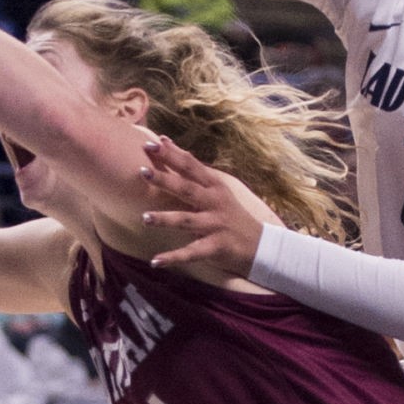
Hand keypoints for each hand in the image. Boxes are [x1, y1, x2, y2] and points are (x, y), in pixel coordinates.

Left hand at [139, 136, 280, 274]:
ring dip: (166, 219)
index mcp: (214, 185)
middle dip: (165, 180)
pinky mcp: (216, 247)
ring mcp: (216, 224)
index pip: (190, 166)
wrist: (260, 244)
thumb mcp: (215, 188)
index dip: (171, 154)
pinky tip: (156, 261)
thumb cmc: (230, 213)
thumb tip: (165, 141)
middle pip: (187, 189)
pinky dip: (174, 257)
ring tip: (144, 218)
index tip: (151, 144)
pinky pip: (192, 252)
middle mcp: (215, 202)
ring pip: (187, 220)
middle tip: (142, 171)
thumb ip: (191, 169)